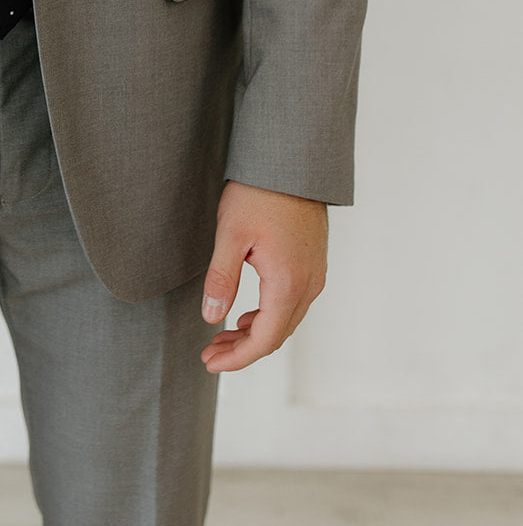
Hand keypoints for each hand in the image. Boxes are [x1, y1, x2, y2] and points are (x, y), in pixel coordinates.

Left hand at [199, 180, 326, 372]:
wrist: (292, 161)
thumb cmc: (259, 193)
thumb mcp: (230, 234)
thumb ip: (221, 279)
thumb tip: (211, 319)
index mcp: (288, 283)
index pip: (265, 339)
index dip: (237, 358)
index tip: (210, 363)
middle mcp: (308, 284)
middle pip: (277, 335)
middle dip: (243, 350)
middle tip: (210, 354)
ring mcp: (315, 275)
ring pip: (286, 320)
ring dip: (255, 333)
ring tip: (222, 337)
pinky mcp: (313, 263)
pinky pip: (293, 303)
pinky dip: (268, 316)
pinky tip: (247, 313)